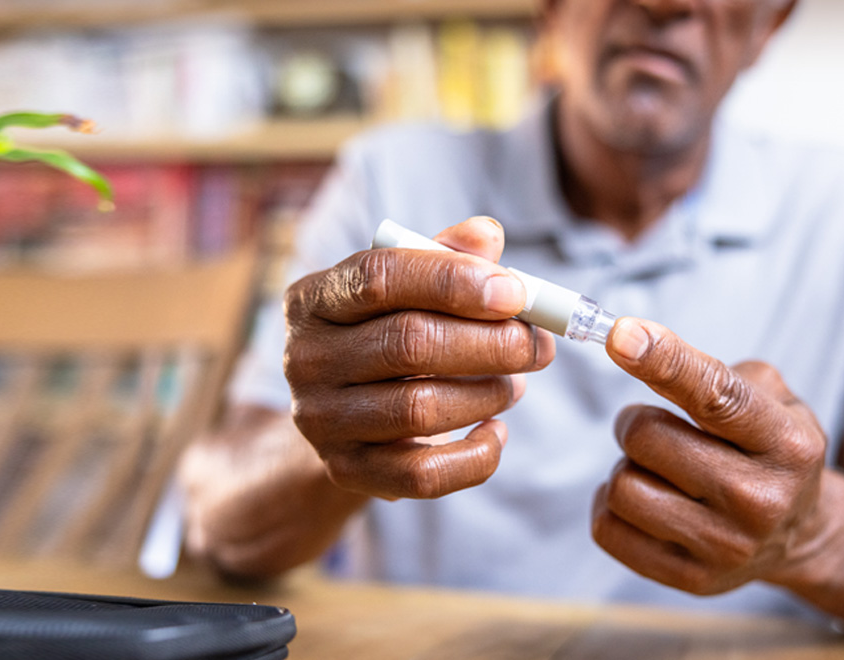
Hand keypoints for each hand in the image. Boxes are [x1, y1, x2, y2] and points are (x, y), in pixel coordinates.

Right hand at [283, 217, 554, 499]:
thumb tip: (488, 235)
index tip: (516, 293)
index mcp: (314, 298)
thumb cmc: (386, 334)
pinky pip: (424, 474)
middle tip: (538, 345)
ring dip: (489, 394)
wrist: (341, 416)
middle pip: (409, 343)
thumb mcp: (406, 288)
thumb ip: (445, 257)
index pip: (380, 277)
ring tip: (517, 383)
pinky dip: (476, 456)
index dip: (454, 281)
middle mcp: (305, 358)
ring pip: (421, 408)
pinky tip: (496, 431)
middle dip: (491, 343)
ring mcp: (321, 420)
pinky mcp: (348, 471)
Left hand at [593, 318, 828, 594]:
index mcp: (787, 442)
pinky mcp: (693, 579)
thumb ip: (714, 372)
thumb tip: (635, 345)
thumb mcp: (773, 399)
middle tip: (657, 427)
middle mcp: (761, 498)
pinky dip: (611, 505)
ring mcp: (727, 546)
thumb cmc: (772, 451)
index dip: (664, 360)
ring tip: (658, 469)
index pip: (717, 395)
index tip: (620, 334)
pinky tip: (644, 498)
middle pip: (647, 439)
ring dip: (628, 466)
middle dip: (637, 422)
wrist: (801, 534)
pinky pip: (608, 530)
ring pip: (622, 485)